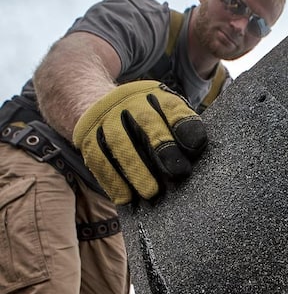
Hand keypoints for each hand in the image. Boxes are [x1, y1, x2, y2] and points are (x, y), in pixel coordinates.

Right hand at [73, 80, 206, 203]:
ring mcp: (105, 117)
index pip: (171, 106)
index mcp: (154, 95)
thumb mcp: (162, 114)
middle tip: (179, 172)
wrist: (93, 100)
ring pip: (119, 142)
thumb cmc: (143, 119)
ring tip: (151, 192)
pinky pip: (98, 159)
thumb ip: (179, 131)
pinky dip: (112, 180)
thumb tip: (194, 158)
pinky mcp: (86, 136)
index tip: (195, 146)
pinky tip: (125, 198)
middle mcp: (128, 102)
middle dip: (163, 147)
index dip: (185, 125)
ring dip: (136, 169)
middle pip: (146, 121)